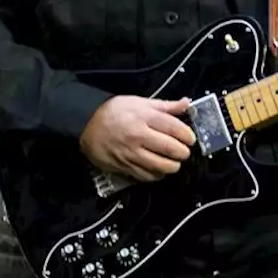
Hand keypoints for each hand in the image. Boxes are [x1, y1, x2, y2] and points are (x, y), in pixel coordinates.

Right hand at [79, 96, 196, 182]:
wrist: (87, 124)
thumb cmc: (115, 111)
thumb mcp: (140, 102)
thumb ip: (165, 106)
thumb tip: (187, 103)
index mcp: (144, 117)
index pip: (174, 128)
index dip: (187, 135)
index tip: (190, 138)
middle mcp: (139, 136)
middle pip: (170, 149)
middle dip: (183, 152)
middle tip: (184, 151)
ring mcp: (131, 153)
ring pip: (160, 166)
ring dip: (173, 166)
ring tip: (174, 162)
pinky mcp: (124, 166)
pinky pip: (146, 176)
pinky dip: (157, 175)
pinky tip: (159, 169)